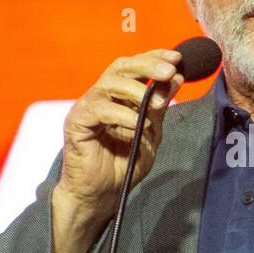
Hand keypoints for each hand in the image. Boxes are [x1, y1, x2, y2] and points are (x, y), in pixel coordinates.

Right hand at [51, 49, 184, 252]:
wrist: (102, 195)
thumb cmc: (124, 165)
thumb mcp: (152, 133)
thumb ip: (161, 107)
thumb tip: (176, 78)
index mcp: (117, 96)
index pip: (133, 66)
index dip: (154, 57)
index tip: (177, 59)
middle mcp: (100, 96)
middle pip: (120, 67)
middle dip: (147, 66)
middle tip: (169, 71)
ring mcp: (86, 108)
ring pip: (108, 83)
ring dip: (137, 90)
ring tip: (157, 104)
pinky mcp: (76, 123)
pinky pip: (98, 109)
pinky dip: (121, 114)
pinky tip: (138, 124)